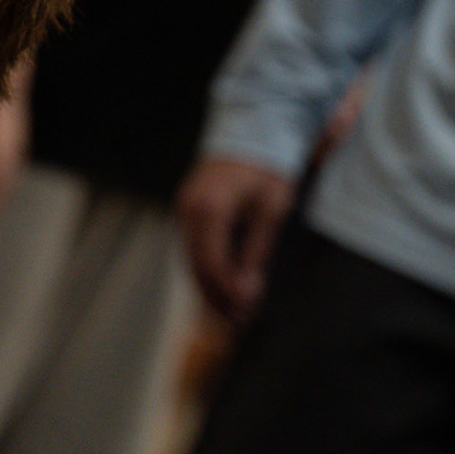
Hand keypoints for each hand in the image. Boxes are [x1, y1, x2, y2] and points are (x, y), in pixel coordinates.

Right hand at [176, 157, 295, 325]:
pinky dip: (205, 270)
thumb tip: (247, 289)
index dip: (228, 293)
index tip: (246, 313)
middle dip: (217, 298)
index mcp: (210, 210)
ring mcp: (184, 210)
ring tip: (230, 313)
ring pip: (191, 261)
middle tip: (237, 323)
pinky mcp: (187, 210)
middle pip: (197, 268)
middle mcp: (188, 212)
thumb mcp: (270, 210)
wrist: (251, 130)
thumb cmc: (266, 168)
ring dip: (210, 288)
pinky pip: (192, 248)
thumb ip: (255, 251)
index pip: (213, 265)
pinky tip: (219, 287)